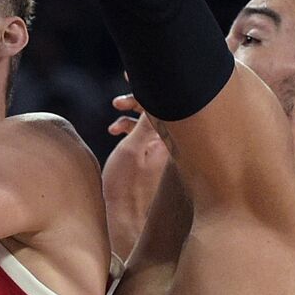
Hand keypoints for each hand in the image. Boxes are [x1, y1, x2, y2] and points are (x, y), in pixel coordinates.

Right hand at [100, 93, 168, 251]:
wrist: (126, 222)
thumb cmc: (127, 190)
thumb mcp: (132, 150)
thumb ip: (146, 121)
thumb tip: (159, 92)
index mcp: (176, 138)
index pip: (173, 99)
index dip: (153, 82)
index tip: (131, 72)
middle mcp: (178, 143)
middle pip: (169, 104)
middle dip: (144, 94)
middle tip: (122, 90)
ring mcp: (170, 150)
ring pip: (158, 117)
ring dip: (135, 110)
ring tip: (115, 110)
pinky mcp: (161, 158)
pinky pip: (152, 132)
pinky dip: (133, 126)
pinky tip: (116, 130)